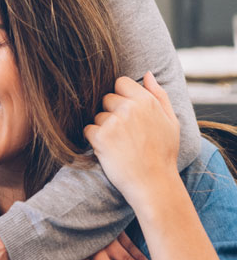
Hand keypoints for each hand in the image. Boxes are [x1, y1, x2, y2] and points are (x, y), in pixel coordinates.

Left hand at [84, 72, 179, 205]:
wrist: (154, 185)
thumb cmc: (163, 154)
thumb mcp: (171, 122)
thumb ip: (159, 95)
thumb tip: (148, 74)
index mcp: (146, 101)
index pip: (120, 82)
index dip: (121, 96)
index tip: (127, 112)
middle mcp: (129, 108)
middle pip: (106, 98)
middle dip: (112, 112)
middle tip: (126, 133)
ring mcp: (114, 122)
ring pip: (97, 115)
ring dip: (104, 127)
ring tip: (120, 144)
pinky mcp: (100, 137)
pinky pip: (88, 129)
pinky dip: (95, 140)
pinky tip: (110, 150)